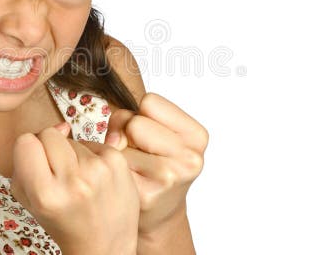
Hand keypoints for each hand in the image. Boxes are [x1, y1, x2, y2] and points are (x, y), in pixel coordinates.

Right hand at [10, 122, 139, 254]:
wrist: (104, 246)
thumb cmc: (63, 221)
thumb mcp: (30, 200)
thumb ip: (27, 162)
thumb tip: (62, 127)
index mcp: (45, 194)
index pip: (25, 141)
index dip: (29, 150)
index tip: (37, 164)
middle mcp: (73, 181)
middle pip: (50, 134)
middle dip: (51, 149)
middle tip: (60, 175)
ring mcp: (98, 170)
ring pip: (74, 138)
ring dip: (74, 155)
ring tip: (81, 182)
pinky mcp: (118, 162)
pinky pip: (94, 143)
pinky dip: (93, 156)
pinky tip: (96, 178)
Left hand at [104, 93, 208, 235]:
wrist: (160, 210)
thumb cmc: (154, 162)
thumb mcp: (155, 131)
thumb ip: (130, 118)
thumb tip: (112, 140)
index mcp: (197, 135)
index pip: (150, 101)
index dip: (141, 115)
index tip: (148, 135)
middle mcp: (190, 157)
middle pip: (134, 122)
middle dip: (128, 135)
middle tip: (141, 155)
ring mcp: (170, 178)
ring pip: (121, 144)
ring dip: (120, 154)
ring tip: (135, 168)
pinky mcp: (147, 195)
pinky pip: (113, 167)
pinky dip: (114, 172)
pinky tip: (129, 183)